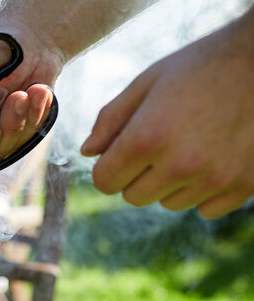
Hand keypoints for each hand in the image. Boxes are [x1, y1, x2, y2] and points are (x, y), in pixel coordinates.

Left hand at [81, 16, 253, 218]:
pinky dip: (206, 191)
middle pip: (134, 197)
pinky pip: (206, 208)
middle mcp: (180, 165)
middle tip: (160, 144)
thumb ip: (111, 119)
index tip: (121, 151)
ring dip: (172, 183)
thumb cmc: (201, 66)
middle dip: (137, 175)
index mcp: (147, 138)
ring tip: (191, 145)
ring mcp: (215, 178)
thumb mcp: (148, 82)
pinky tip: (215, 158)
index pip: (105, 182)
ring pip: (170, 203)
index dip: (108, 167)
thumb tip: (88, 153)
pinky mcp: (244, 186)